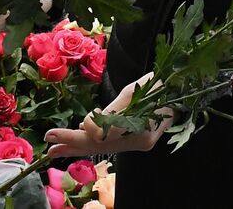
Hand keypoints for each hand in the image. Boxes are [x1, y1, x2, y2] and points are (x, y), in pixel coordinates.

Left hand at [44, 73, 172, 158]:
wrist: (183, 91)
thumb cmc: (160, 85)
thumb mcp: (136, 89)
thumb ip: (112, 111)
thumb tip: (87, 126)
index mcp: (142, 127)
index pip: (108, 134)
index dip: (90, 130)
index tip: (78, 123)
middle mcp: (140, 141)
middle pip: (100, 144)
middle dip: (73, 142)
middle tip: (49, 140)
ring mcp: (138, 144)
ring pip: (102, 148)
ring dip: (77, 147)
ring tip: (54, 148)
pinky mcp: (136, 143)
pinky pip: (109, 146)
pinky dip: (90, 145)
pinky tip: (73, 146)